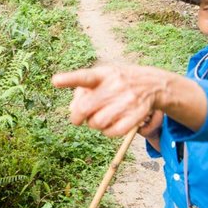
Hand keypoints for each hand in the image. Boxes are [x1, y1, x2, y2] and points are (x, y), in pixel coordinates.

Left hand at [52, 65, 168, 136]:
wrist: (152, 84)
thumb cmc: (118, 81)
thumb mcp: (102, 77)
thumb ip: (83, 91)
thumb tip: (72, 110)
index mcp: (104, 74)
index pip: (84, 77)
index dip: (69, 79)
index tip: (55, 81)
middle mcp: (115, 86)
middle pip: (85, 108)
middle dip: (76, 117)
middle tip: (77, 119)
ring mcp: (126, 101)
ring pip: (96, 123)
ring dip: (93, 124)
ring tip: (99, 117)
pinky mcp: (136, 116)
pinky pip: (111, 133)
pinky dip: (106, 132)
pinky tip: (110, 124)